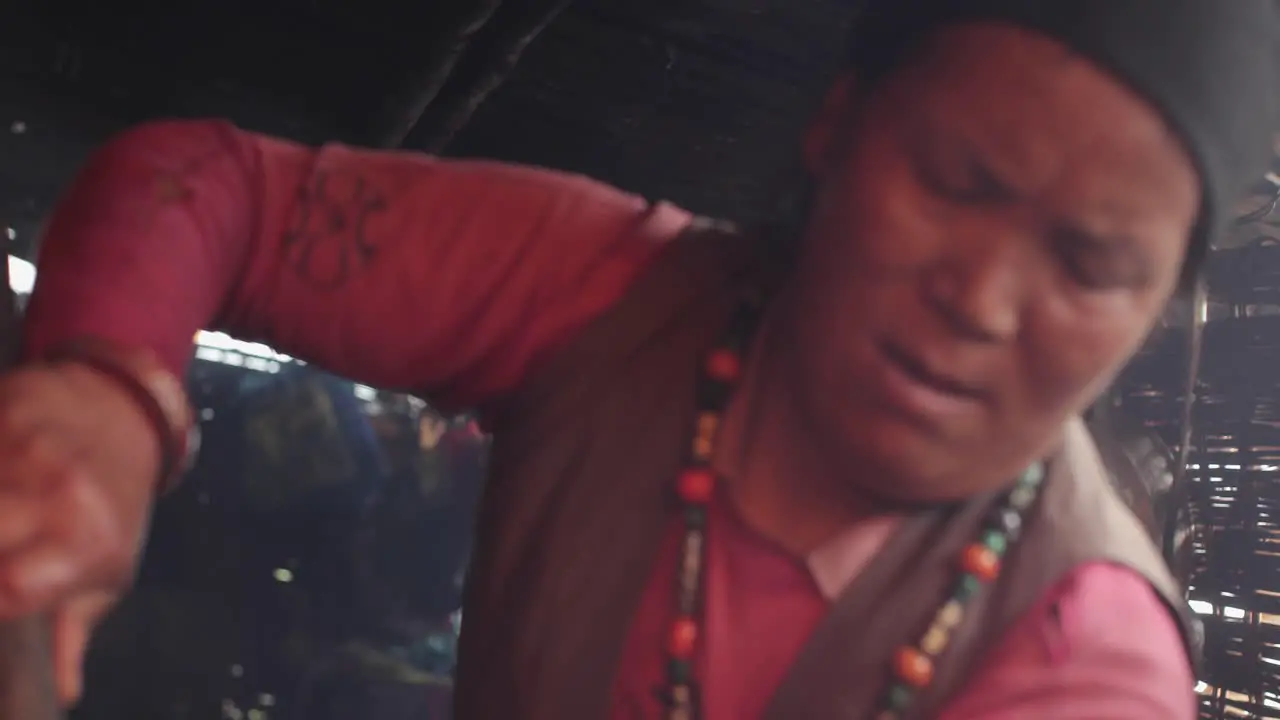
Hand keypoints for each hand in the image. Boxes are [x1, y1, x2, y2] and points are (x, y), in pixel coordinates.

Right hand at [0, 362, 159, 703]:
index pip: (10, 589)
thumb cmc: (113, 504)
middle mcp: (60, 496)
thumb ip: (73, 633)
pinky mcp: (6, 413)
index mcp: (86, 544)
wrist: (124, 412)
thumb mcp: (109, 569)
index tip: (2, 596)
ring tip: (10, 524)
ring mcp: (29, 451)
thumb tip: (60, 692)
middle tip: (8, 550)